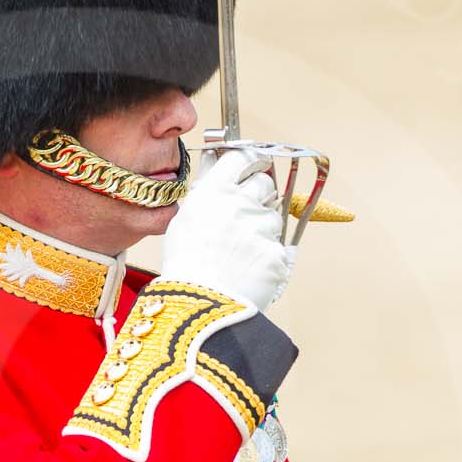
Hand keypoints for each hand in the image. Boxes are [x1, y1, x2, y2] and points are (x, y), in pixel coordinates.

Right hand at [154, 147, 291, 311]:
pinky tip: (247, 272)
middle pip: (264, 183)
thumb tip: (214, 169)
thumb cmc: (185, 266)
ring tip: (240, 254)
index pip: (241, 158)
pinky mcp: (276, 253)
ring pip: (271, 219)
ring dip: (261, 230)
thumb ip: (204, 193)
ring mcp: (262, 228)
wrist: (200, 304)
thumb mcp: (184, 220)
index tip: (251, 165)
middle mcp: (241, 203)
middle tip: (245, 214)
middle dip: (258, 195)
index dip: (249, 161)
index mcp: (215, 192)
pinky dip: (265, 259)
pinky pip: (276, 249)